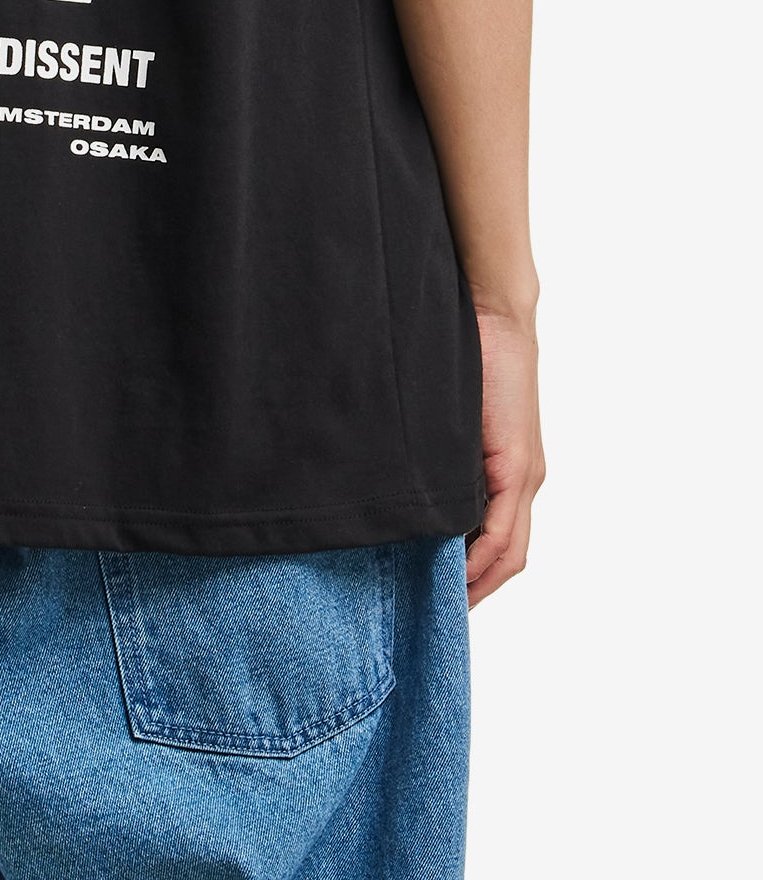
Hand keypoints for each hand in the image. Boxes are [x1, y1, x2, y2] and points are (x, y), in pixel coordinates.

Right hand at [465, 307, 545, 607]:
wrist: (497, 318)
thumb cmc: (469, 361)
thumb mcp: (453, 425)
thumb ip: (445, 461)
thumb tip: (411, 493)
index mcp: (510, 475)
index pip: (500, 547)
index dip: (475, 579)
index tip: (441, 600)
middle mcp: (523, 482)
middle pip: (508, 559)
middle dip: (476, 591)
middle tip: (437, 615)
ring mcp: (523, 475)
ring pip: (508, 551)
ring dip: (479, 581)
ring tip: (444, 604)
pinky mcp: (517, 465)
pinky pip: (502, 529)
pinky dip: (481, 557)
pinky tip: (457, 573)